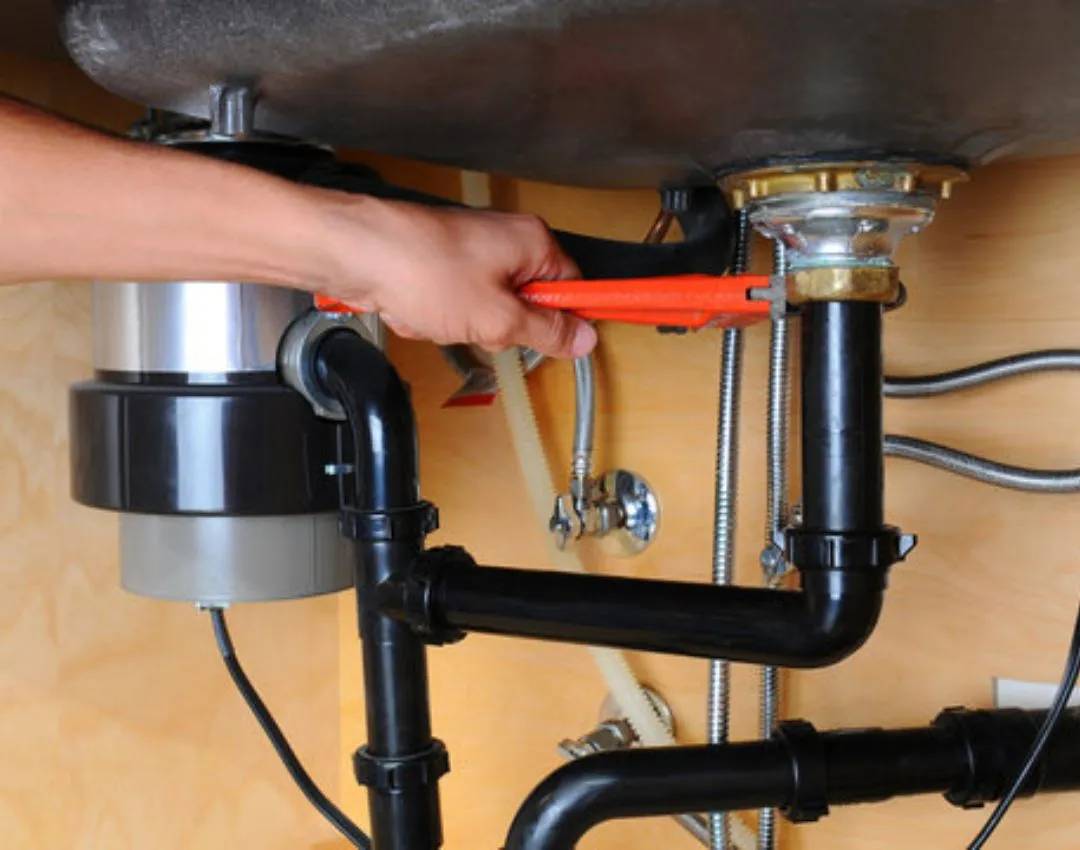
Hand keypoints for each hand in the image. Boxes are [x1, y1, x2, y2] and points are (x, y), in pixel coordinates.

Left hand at [317, 195, 596, 357]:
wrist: (357, 254)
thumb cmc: (424, 271)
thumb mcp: (498, 318)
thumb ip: (547, 331)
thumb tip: (584, 339)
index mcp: (532, 242)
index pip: (572, 287)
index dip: (563, 320)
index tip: (559, 344)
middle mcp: (506, 241)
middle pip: (528, 305)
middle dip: (500, 327)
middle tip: (480, 324)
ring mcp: (471, 252)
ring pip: (488, 311)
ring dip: (464, 326)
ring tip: (441, 315)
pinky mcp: (441, 265)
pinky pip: (456, 307)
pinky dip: (438, 318)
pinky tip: (419, 311)